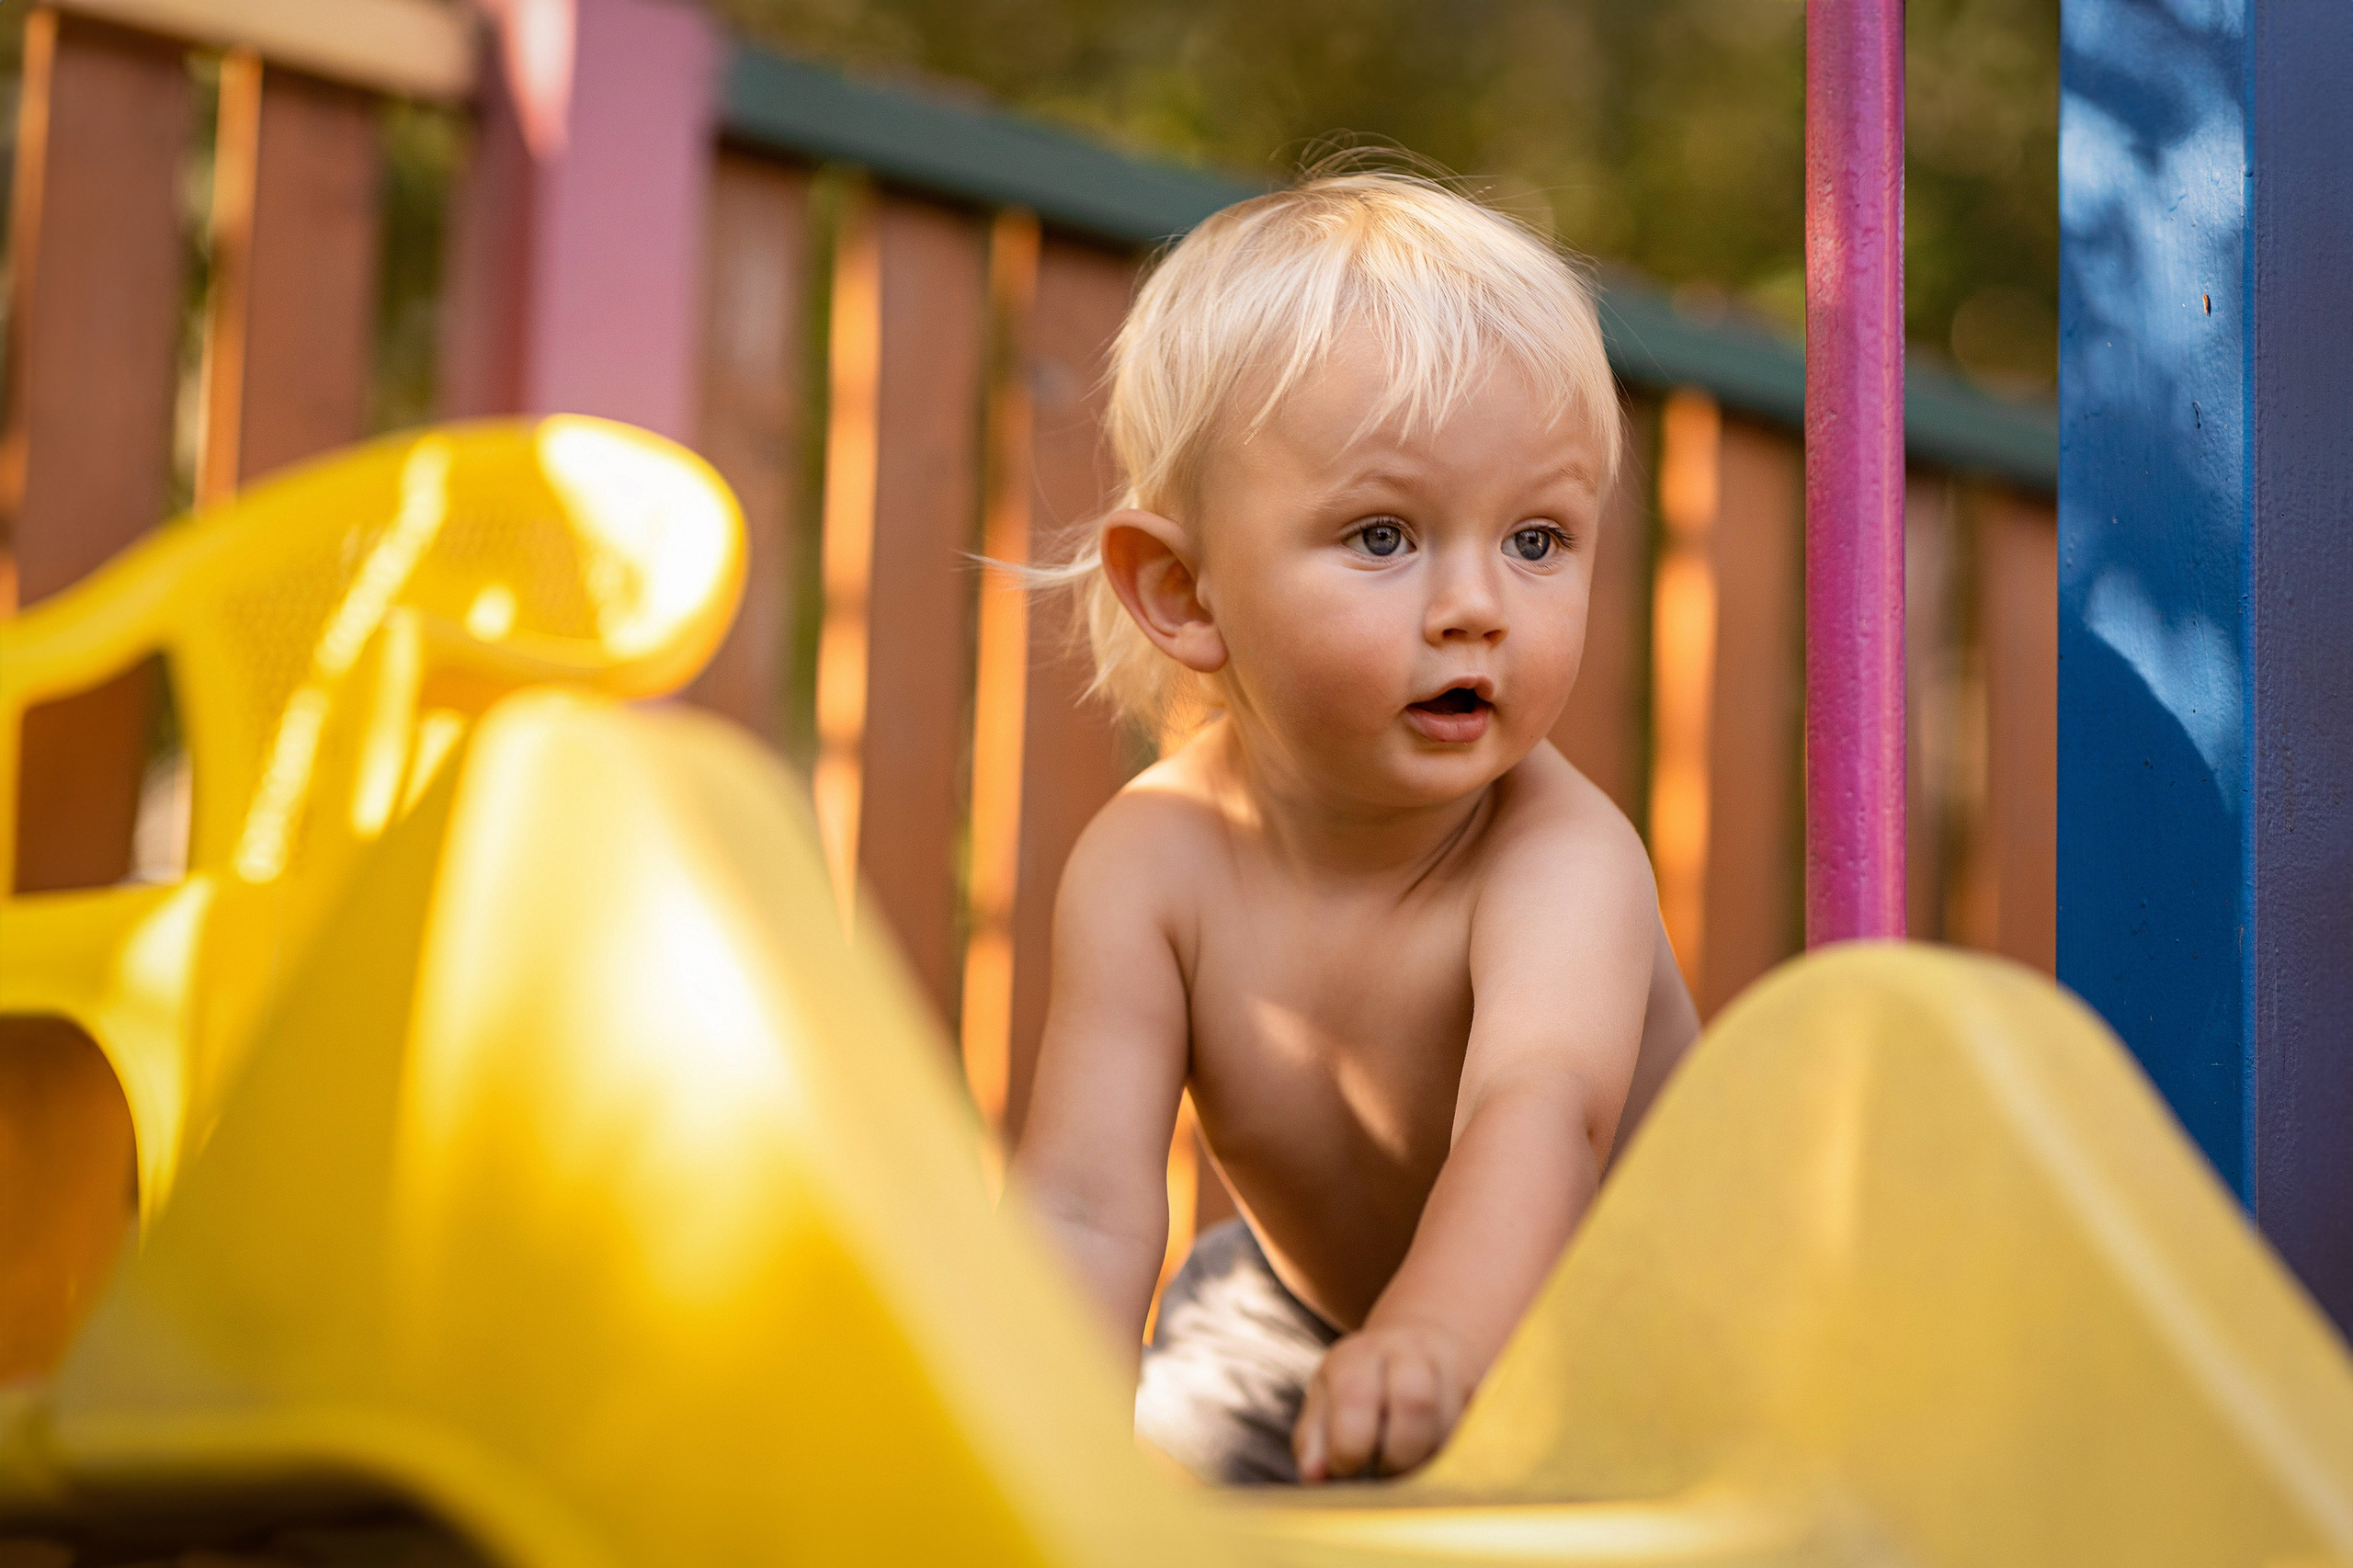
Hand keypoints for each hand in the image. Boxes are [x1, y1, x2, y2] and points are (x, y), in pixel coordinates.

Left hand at [1292, 1318, 1475, 1482]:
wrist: (1415, 1347)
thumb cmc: (1360, 1386)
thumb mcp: (1326, 1400)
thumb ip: (1314, 1439)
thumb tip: (1314, 1476)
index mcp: (1359, 1355)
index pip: (1356, 1397)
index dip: (1349, 1446)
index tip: (1346, 1467)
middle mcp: (1409, 1351)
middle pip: (1415, 1401)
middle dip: (1398, 1454)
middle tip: (1385, 1469)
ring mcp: (1452, 1366)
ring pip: (1453, 1424)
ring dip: (1429, 1459)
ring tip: (1411, 1463)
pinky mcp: (1483, 1388)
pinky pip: (1478, 1431)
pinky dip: (1457, 1455)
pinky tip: (1437, 1457)